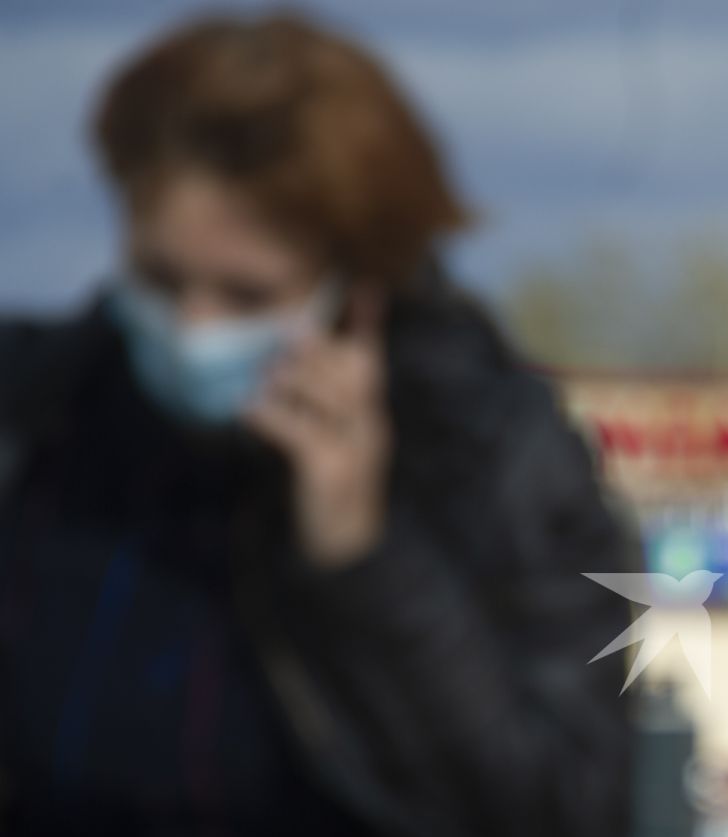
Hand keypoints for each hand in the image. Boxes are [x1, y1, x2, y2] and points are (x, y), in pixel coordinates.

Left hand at [244, 284, 392, 568]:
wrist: (344, 549)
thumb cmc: (327, 488)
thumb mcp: (327, 442)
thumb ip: (313, 407)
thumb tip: (277, 369)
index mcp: (370, 416)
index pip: (371, 362)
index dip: (367, 325)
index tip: (364, 287)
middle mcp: (370, 427)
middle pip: (352, 373)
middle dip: (319, 352)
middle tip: (287, 337)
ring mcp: (356, 449)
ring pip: (330, 398)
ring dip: (294, 382)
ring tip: (265, 377)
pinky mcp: (331, 470)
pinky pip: (301, 433)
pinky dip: (272, 417)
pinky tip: (247, 410)